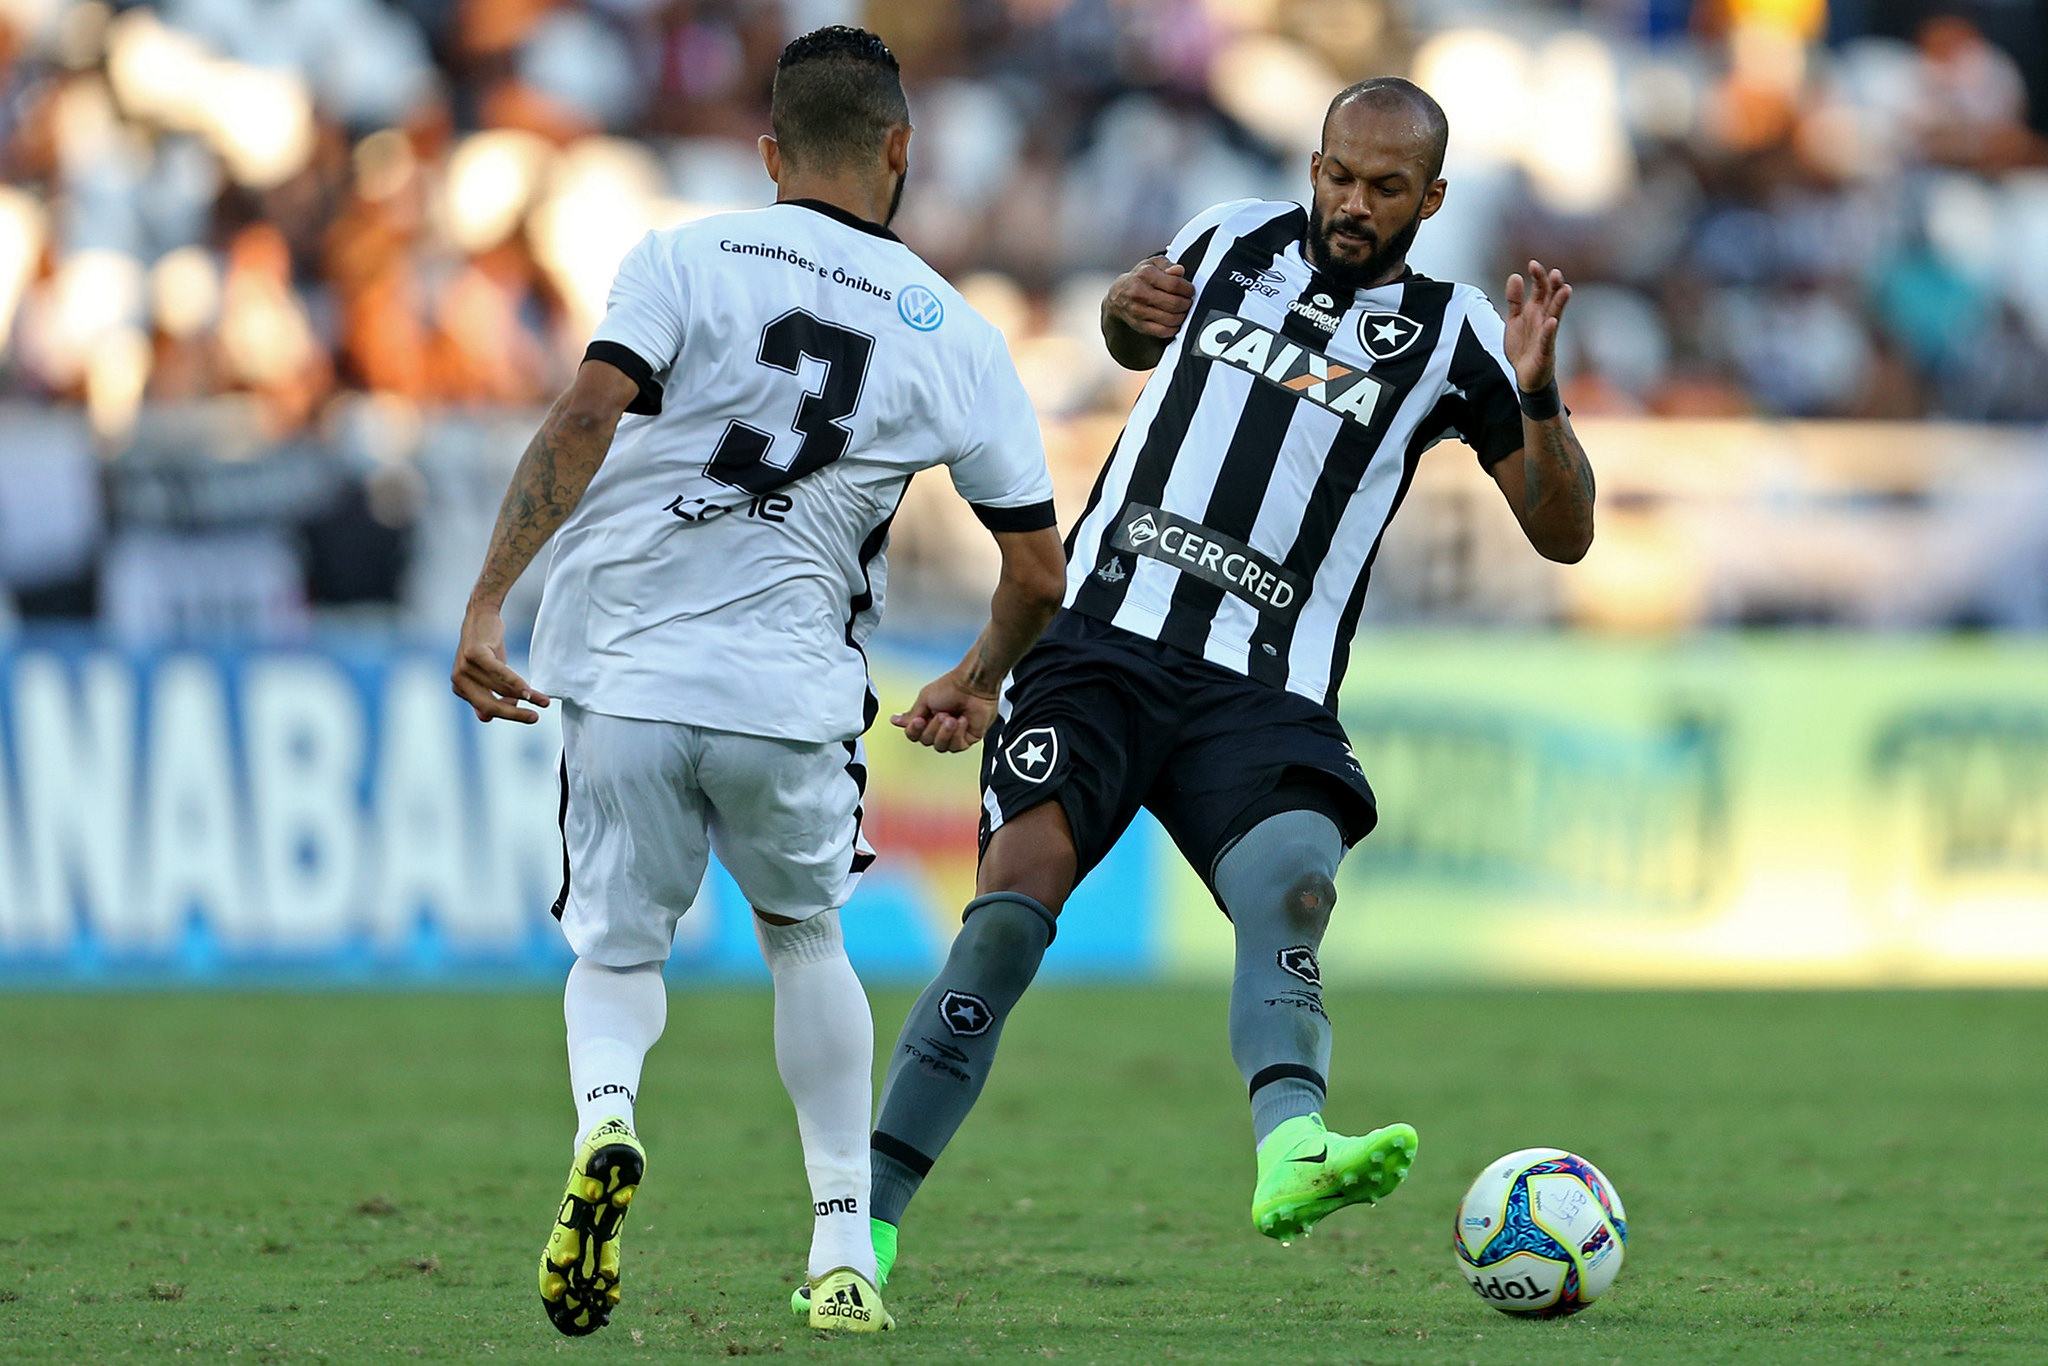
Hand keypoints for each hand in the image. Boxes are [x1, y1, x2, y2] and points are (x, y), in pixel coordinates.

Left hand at [452, 602, 549, 722]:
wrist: (482, 615)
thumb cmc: (486, 646)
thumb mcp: (487, 674)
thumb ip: (487, 694)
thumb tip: (487, 718)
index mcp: (461, 688)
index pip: (487, 708)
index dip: (509, 714)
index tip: (528, 716)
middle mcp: (458, 680)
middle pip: (489, 704)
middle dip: (514, 714)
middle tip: (534, 718)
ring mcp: (464, 666)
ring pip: (499, 688)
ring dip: (524, 695)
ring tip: (544, 700)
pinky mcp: (474, 653)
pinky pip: (498, 673)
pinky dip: (514, 683)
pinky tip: (528, 690)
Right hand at [891, 671, 997, 753]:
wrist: (973, 686)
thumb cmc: (952, 687)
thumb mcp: (924, 699)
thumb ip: (911, 714)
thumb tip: (895, 721)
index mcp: (927, 717)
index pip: (913, 734)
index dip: (914, 730)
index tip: (919, 720)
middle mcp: (939, 727)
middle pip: (926, 741)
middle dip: (933, 728)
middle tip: (941, 713)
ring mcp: (954, 734)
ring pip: (940, 746)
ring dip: (945, 731)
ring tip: (952, 717)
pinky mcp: (967, 739)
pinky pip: (956, 746)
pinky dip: (958, 733)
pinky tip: (963, 720)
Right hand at [1106, 255, 1195, 339]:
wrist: (1117, 296)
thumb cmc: (1139, 278)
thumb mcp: (1152, 264)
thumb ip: (1168, 265)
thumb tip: (1179, 271)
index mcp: (1145, 275)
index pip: (1175, 284)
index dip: (1188, 289)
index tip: (1190, 291)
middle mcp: (1139, 293)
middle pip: (1175, 303)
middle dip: (1187, 303)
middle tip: (1187, 301)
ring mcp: (1138, 311)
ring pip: (1171, 319)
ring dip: (1182, 316)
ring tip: (1182, 311)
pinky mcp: (1139, 326)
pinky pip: (1163, 331)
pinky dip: (1173, 328)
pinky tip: (1174, 322)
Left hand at [1503, 260, 1571, 393]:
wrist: (1524, 375)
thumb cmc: (1523, 346)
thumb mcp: (1514, 320)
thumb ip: (1514, 300)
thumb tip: (1515, 276)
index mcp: (1535, 311)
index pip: (1540, 289)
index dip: (1537, 277)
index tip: (1532, 263)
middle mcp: (1543, 319)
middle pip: (1551, 299)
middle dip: (1553, 286)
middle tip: (1555, 272)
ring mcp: (1546, 334)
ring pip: (1555, 315)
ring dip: (1559, 302)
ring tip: (1565, 289)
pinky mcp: (1545, 350)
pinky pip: (1548, 339)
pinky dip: (1550, 330)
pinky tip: (1552, 321)